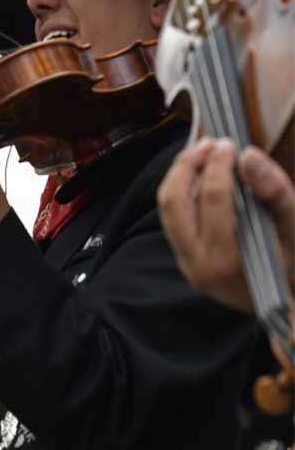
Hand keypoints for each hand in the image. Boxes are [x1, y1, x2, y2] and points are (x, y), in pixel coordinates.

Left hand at [159, 139, 293, 312]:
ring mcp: (187, 264)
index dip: (219, 165)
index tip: (230, 143)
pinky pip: (174, 219)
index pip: (213, 200)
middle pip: (174, 202)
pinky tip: (202, 177)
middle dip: (187, 166)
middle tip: (210, 143)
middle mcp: (198, 264)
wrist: (291, 306)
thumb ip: (276, 192)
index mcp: (227, 260)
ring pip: (167, 209)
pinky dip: (183, 192)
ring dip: (180, 177)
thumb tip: (248, 156)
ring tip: (204, 154)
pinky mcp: (185, 260)